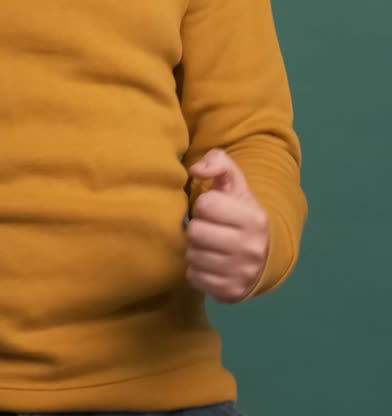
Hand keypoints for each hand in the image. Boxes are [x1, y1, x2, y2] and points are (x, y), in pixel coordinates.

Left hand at [185, 148, 268, 302]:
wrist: (263, 253)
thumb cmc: (241, 211)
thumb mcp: (235, 182)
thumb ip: (218, 162)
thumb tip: (196, 169)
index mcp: (253, 219)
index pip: (205, 205)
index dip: (204, 204)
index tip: (214, 210)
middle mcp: (250, 249)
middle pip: (196, 232)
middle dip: (198, 228)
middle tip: (208, 229)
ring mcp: (241, 274)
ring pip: (192, 256)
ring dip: (195, 249)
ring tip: (209, 245)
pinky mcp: (230, 293)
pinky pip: (194, 278)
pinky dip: (196, 270)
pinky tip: (209, 263)